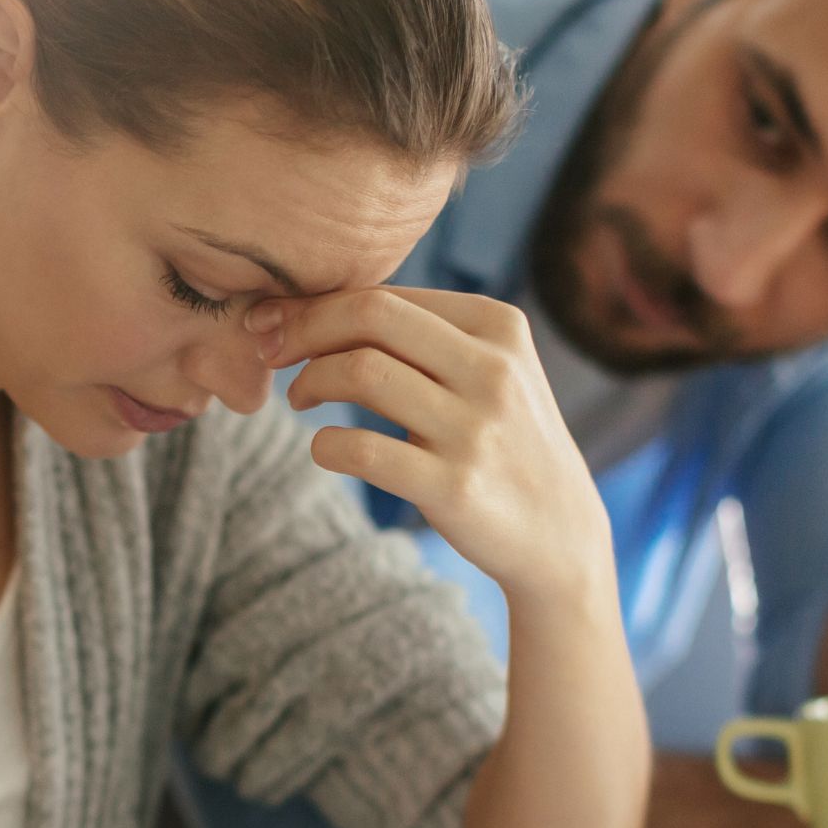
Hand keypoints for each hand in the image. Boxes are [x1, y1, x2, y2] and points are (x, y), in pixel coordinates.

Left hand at [249, 287, 613, 606]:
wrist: (558, 533)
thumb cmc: (502, 440)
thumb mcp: (487, 371)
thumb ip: (422, 335)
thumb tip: (316, 304)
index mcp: (498, 325)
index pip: (386, 294)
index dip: (316, 305)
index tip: (275, 323)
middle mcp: (493, 369)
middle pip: (370, 316)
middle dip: (302, 327)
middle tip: (269, 351)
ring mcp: (476, 428)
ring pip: (361, 372)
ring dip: (309, 381)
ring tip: (300, 398)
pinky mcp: (455, 486)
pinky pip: (362, 450)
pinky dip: (325, 445)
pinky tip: (325, 448)